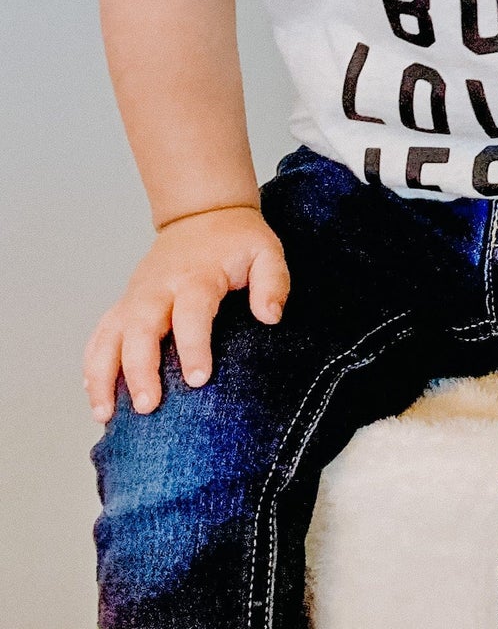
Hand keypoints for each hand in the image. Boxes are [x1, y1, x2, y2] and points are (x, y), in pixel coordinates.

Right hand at [83, 205, 287, 419]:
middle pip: (141, 329)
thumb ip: (273, 283)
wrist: (203, 215)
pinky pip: (101, 336)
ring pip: (110, 336)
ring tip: (105, 413)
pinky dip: (93, 366)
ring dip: (103, 374)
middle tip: (147, 406)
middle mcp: (158, 288)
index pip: (191, 314)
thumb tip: (270, 317)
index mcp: (196, 276)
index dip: (193, 347)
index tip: (198, 380)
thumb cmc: (237, 241)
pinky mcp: (124, 304)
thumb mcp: (266, 252)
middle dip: (140, 369)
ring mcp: (136, 296)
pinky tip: (97, 396)